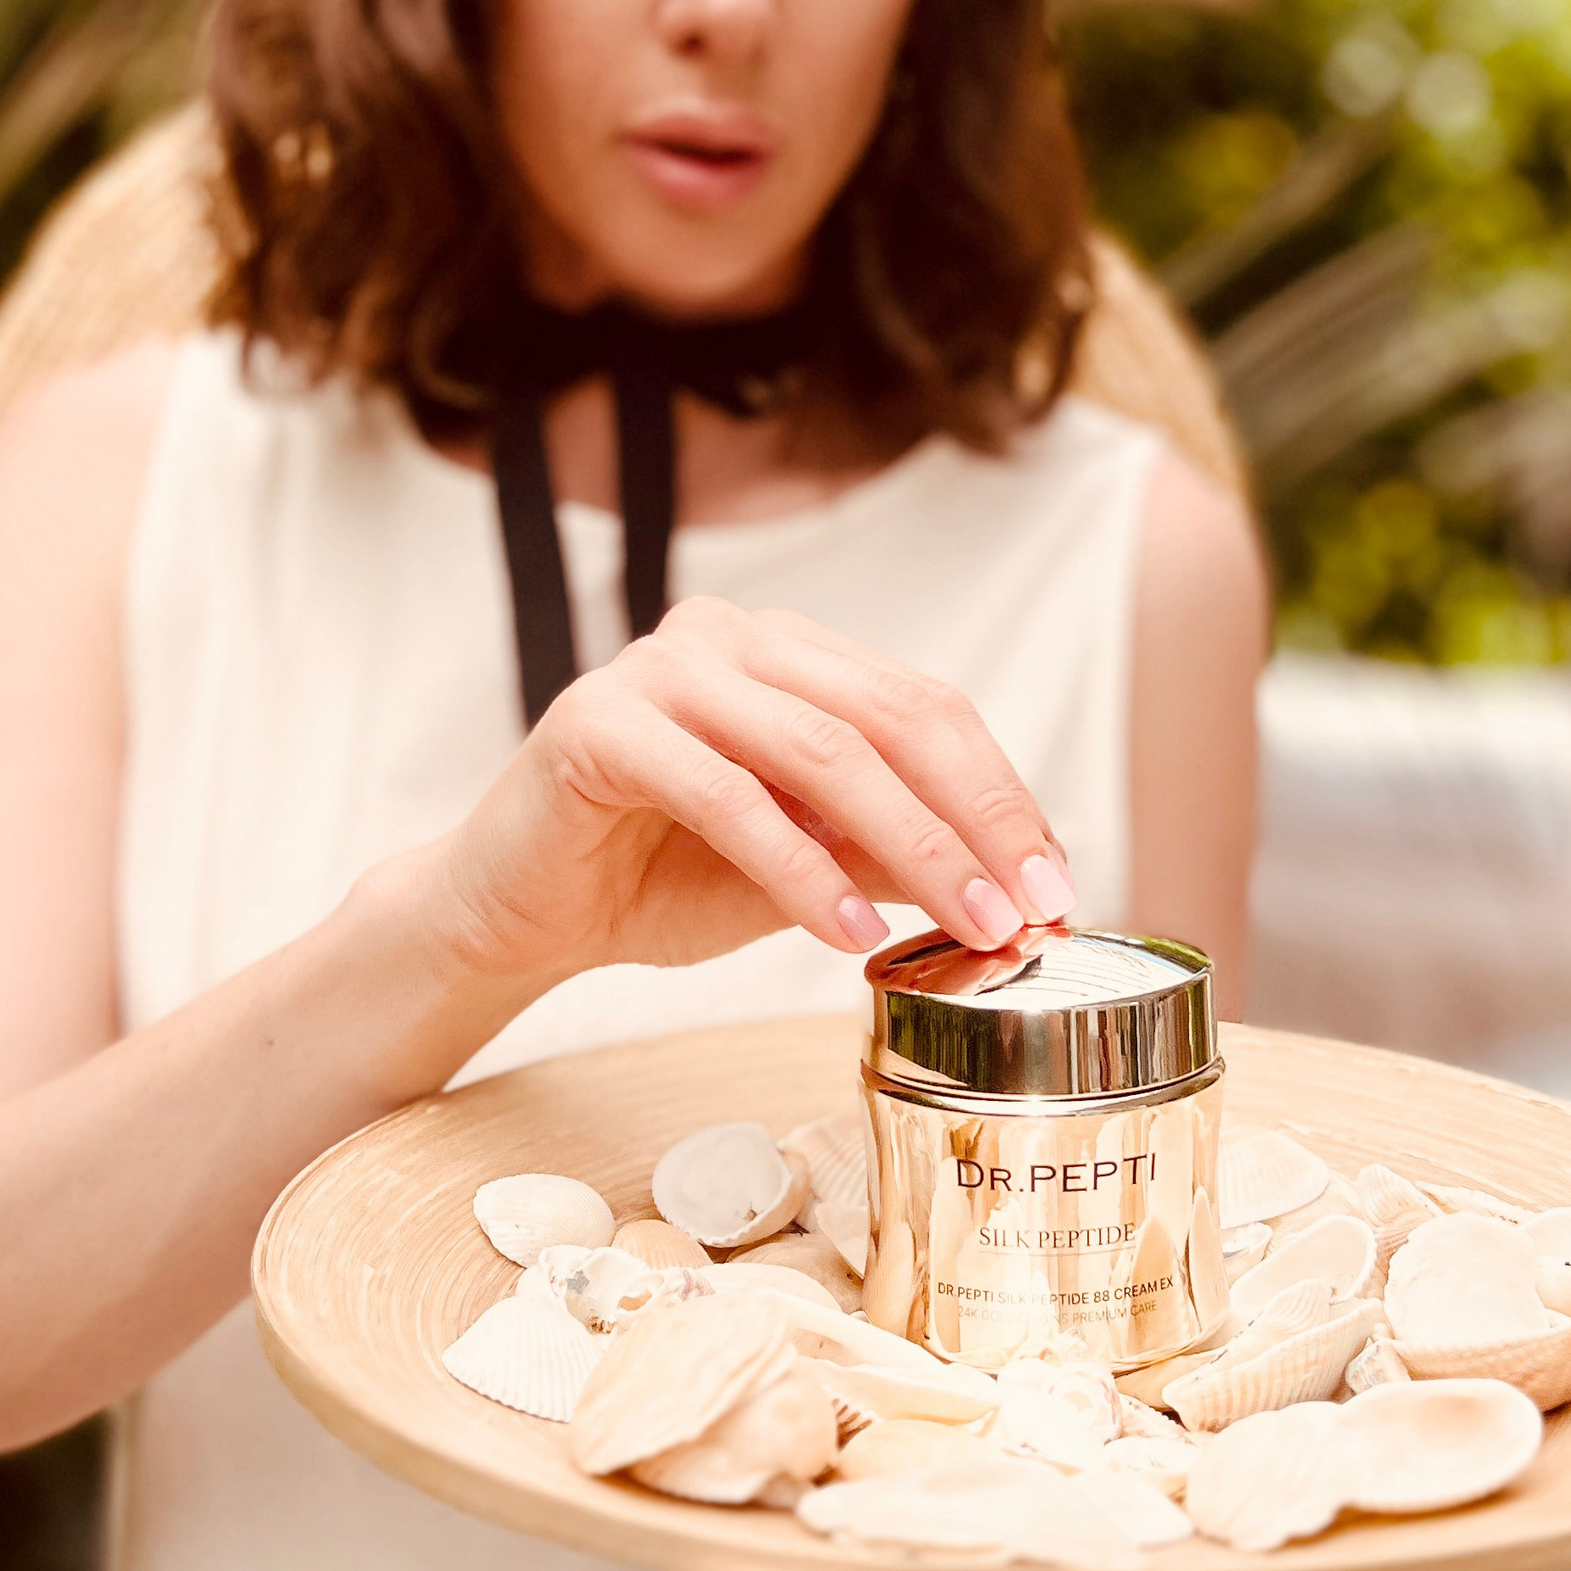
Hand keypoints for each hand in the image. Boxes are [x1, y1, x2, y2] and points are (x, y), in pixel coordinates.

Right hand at [423, 598, 1078, 986]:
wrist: (512, 913)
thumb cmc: (658, 881)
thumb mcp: (808, 870)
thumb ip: (893, 856)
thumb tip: (1017, 883)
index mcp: (786, 653)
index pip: (926, 707)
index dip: (1002, 796)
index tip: (1059, 885)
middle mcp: (728, 636)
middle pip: (892, 717)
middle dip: (976, 820)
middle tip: (1030, 910)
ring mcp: (660, 669)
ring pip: (822, 750)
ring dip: (911, 847)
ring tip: (969, 926)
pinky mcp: (598, 724)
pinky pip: (728, 795)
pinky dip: (800, 869)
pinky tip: (849, 933)